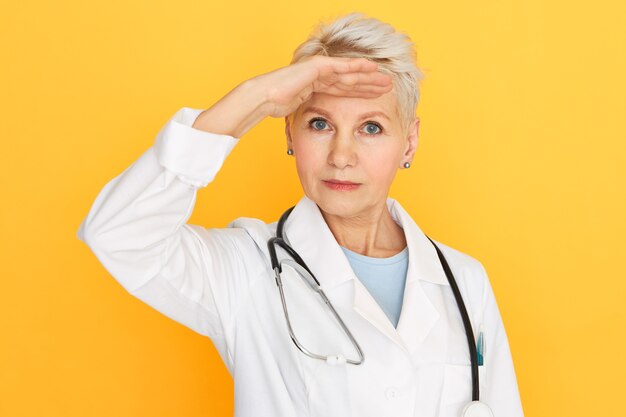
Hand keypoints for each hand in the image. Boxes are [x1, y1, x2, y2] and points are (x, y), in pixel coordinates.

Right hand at [253, 55, 393, 117]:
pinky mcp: (317, 65)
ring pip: (349, 73)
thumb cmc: (276, 106)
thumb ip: (314, 116)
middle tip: (388, 86)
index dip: (362, 92)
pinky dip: (356, 66)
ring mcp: (318, 69)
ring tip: (385, 79)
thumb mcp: (301, 113)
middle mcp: (320, 76)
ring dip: (368, 76)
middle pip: (350, 80)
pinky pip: (340, 66)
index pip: (344, 90)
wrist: (264, 96)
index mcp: (317, 87)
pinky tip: (371, 67)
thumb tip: (324, 132)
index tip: (377, 97)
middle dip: (370, 83)